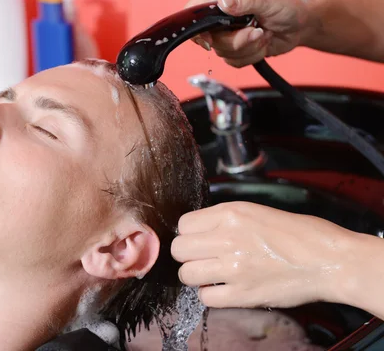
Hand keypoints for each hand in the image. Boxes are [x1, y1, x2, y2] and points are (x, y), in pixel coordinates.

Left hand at [171, 201, 359, 308]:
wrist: (330, 261)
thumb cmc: (300, 234)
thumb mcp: (257, 211)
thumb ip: (225, 219)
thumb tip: (199, 230)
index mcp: (231, 213)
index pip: (184, 224)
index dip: (190, 233)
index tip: (200, 239)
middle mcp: (227, 238)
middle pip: (179, 249)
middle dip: (188, 254)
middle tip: (204, 258)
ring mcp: (233, 268)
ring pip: (186, 274)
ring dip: (196, 275)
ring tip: (212, 274)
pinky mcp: (243, 294)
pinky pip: (205, 298)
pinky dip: (211, 295)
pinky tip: (224, 289)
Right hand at [185, 0, 313, 66]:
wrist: (303, 24)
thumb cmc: (289, 5)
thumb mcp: (269, 0)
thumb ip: (245, 1)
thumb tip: (223, 1)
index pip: (193, 10)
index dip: (198, 28)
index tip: (214, 37)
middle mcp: (220, 10)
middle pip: (207, 37)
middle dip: (234, 41)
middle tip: (256, 31)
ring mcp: (226, 30)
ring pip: (221, 51)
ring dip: (246, 48)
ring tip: (263, 34)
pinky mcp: (234, 46)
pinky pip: (232, 61)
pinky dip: (250, 56)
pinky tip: (262, 43)